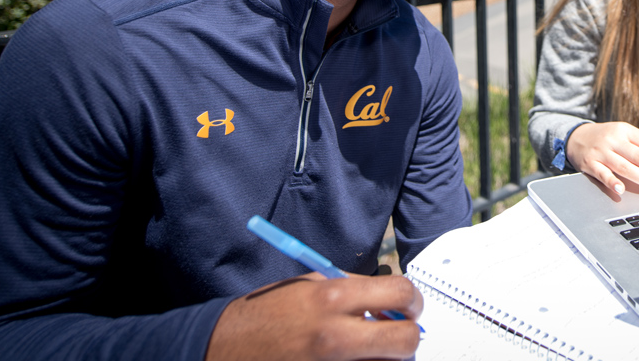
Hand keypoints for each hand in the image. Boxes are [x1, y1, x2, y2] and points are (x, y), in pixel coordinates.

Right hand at [206, 273, 422, 360]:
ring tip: (367, 348)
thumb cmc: (267, 314)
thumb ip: (352, 289)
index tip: (409, 305)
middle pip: (404, 341)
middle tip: (400, 332)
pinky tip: (350, 360)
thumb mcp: (308, 284)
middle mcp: (335, 336)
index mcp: (331, 298)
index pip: (399, 293)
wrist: (226, 349)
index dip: (412, 299)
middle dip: (408, 336)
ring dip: (386, 358)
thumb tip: (392, 300)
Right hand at [566, 121, 638, 199]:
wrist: (574, 137)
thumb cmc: (606, 140)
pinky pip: (602, 174)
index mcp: (626, 131)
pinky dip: (611, 182)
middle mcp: (615, 139)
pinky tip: (621, 190)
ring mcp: (601, 151)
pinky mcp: (589, 163)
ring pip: (625, 166)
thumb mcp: (623, 137)